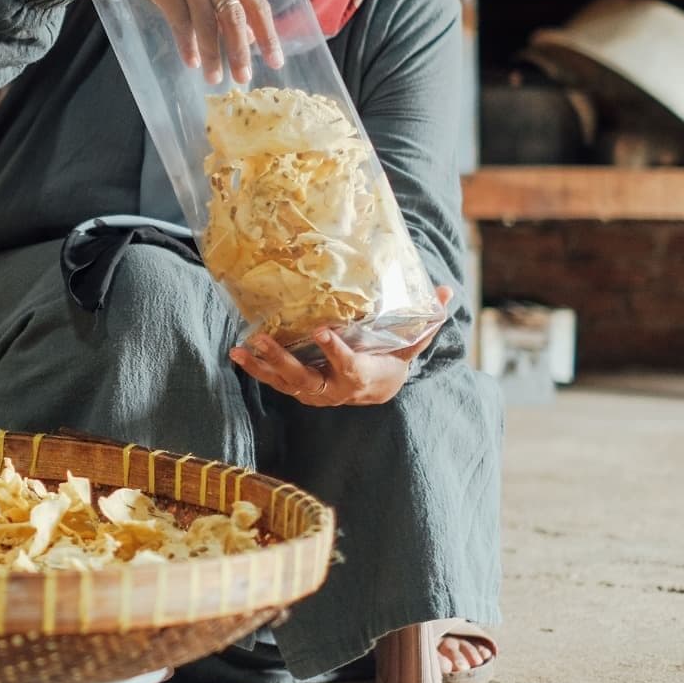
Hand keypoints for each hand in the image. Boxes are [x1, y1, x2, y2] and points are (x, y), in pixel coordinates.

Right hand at [40, 0, 282, 83]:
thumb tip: (249, 35)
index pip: (257, 4)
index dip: (268, 35)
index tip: (275, 61)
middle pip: (234, 18)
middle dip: (240, 51)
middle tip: (244, 78)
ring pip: (207, 25)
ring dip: (212, 56)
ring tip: (214, 79)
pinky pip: (180, 23)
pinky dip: (187, 45)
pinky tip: (192, 62)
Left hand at [230, 286, 453, 407]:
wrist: (377, 390)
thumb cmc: (391, 360)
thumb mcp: (409, 343)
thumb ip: (425, 321)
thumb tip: (447, 291)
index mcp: (360, 375)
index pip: (348, 364)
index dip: (335, 350)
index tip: (322, 331)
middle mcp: (334, 389)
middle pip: (306, 377)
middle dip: (284, 360)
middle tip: (263, 340)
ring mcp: (314, 391)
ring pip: (285, 381)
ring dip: (262, 365)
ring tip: (239, 349)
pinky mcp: (300, 389)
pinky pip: (275, 381)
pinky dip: (256, 369)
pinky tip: (237, 354)